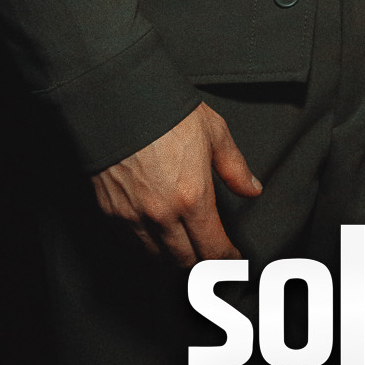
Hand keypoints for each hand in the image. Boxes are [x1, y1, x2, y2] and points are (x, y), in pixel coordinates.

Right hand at [91, 102, 260, 265]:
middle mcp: (163, 215)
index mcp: (193, 197)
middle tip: (211, 257)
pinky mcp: (112, 213)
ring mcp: (134, 217)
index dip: (227, 259)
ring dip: (175, 260)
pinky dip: (148, 248)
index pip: (214, 249)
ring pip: (158, 260)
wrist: (118, 101)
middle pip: (186, 262)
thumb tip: (252, 190)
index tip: (232, 258)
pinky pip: (133, 245)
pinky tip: (157, 239)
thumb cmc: (166, 113)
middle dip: (203, 264)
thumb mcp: (214, 133)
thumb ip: (235, 168)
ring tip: (186, 251)